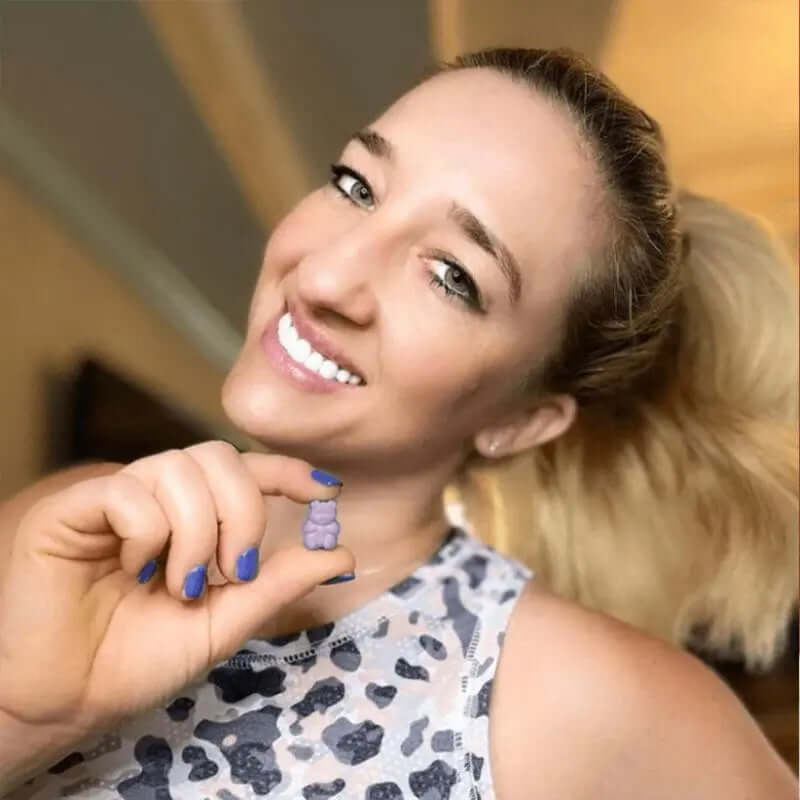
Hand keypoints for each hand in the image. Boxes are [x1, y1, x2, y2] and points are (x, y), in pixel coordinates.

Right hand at [0, 442, 352, 734]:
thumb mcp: (227, 620)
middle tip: (233, 572)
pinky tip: (138, 571)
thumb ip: (279, 583)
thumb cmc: (141, 659)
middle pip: (218, 457)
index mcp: (193, 517)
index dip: (287, 470)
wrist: (69, 700)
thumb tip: (341, 555)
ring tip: (183, 583)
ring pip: (179, 469)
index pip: (245, 470)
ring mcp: (114, 497)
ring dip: (196, 533)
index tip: (327, 490)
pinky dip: (149, 535)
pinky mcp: (71, 508)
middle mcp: (156, 496)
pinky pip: (129, 492)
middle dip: (242, 513)